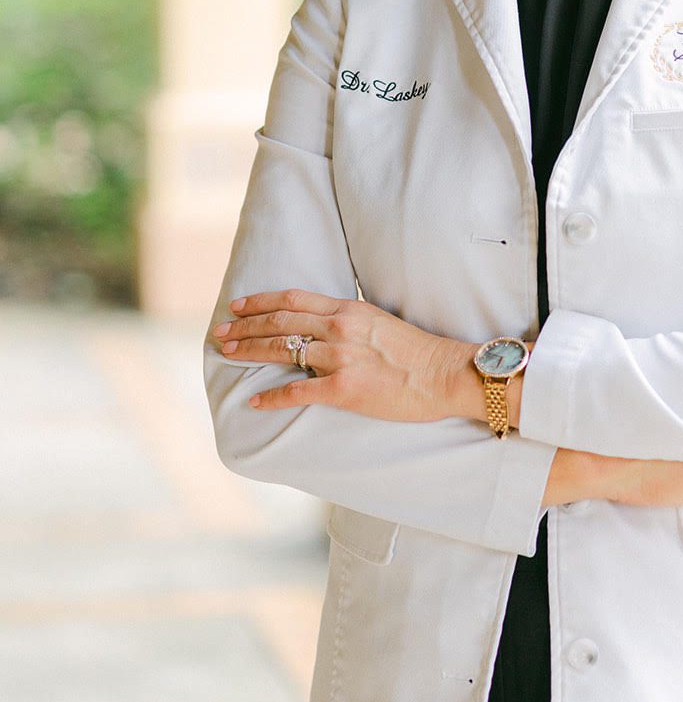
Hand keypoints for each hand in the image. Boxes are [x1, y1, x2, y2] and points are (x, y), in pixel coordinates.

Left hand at [211, 289, 461, 418]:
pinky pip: (298, 391)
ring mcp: (340, 358)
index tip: (237, 305)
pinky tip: (255, 401)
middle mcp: (339, 329)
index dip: (260, 302)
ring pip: (284, 350)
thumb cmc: (417, 351)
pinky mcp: (344, 389)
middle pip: (280, 322)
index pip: (293, 300)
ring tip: (229, 354)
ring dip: (251, 352)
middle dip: (245, 326)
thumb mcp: (379, 321)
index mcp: (348, 310)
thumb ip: (349, 320)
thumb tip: (323, 324)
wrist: (443, 374)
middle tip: (220, 332)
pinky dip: (273, 397)